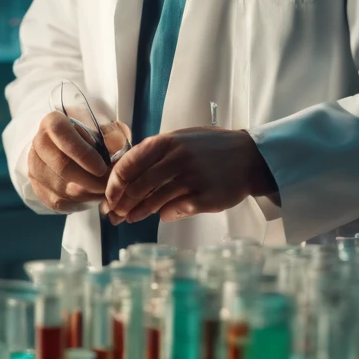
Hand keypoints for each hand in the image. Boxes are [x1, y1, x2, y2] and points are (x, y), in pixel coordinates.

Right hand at [27, 110, 109, 213]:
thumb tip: (116, 149)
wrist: (71, 150)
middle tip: (111, 186)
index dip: (82, 152)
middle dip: (91, 180)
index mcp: (53, 122)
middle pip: (62, 166)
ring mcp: (35, 167)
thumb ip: (113, 135)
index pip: (61, 133)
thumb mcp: (107, 129)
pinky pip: (60, 201)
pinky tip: (94, 195)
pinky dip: (81, 202)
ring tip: (106, 191)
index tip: (102, 168)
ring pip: (62, 188)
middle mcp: (39, 143)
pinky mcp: (38, 188)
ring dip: (89, 193)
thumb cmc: (93, 137)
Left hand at [101, 127, 276, 224]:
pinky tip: (162, 215)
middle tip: (114, 214)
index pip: (129, 164)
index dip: (114, 185)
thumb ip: (155, 153)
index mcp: (168, 141)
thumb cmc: (211, 149)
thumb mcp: (182, 139)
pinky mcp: (205, 197)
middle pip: (138, 186)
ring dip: (138, 212)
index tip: (109, 197)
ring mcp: (192, 178)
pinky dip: (165, 214)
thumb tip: (125, 173)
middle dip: (121, 203)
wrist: (250, 158)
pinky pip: (175, 210)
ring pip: (154, 200)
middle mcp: (178, 157)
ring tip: (131, 218)